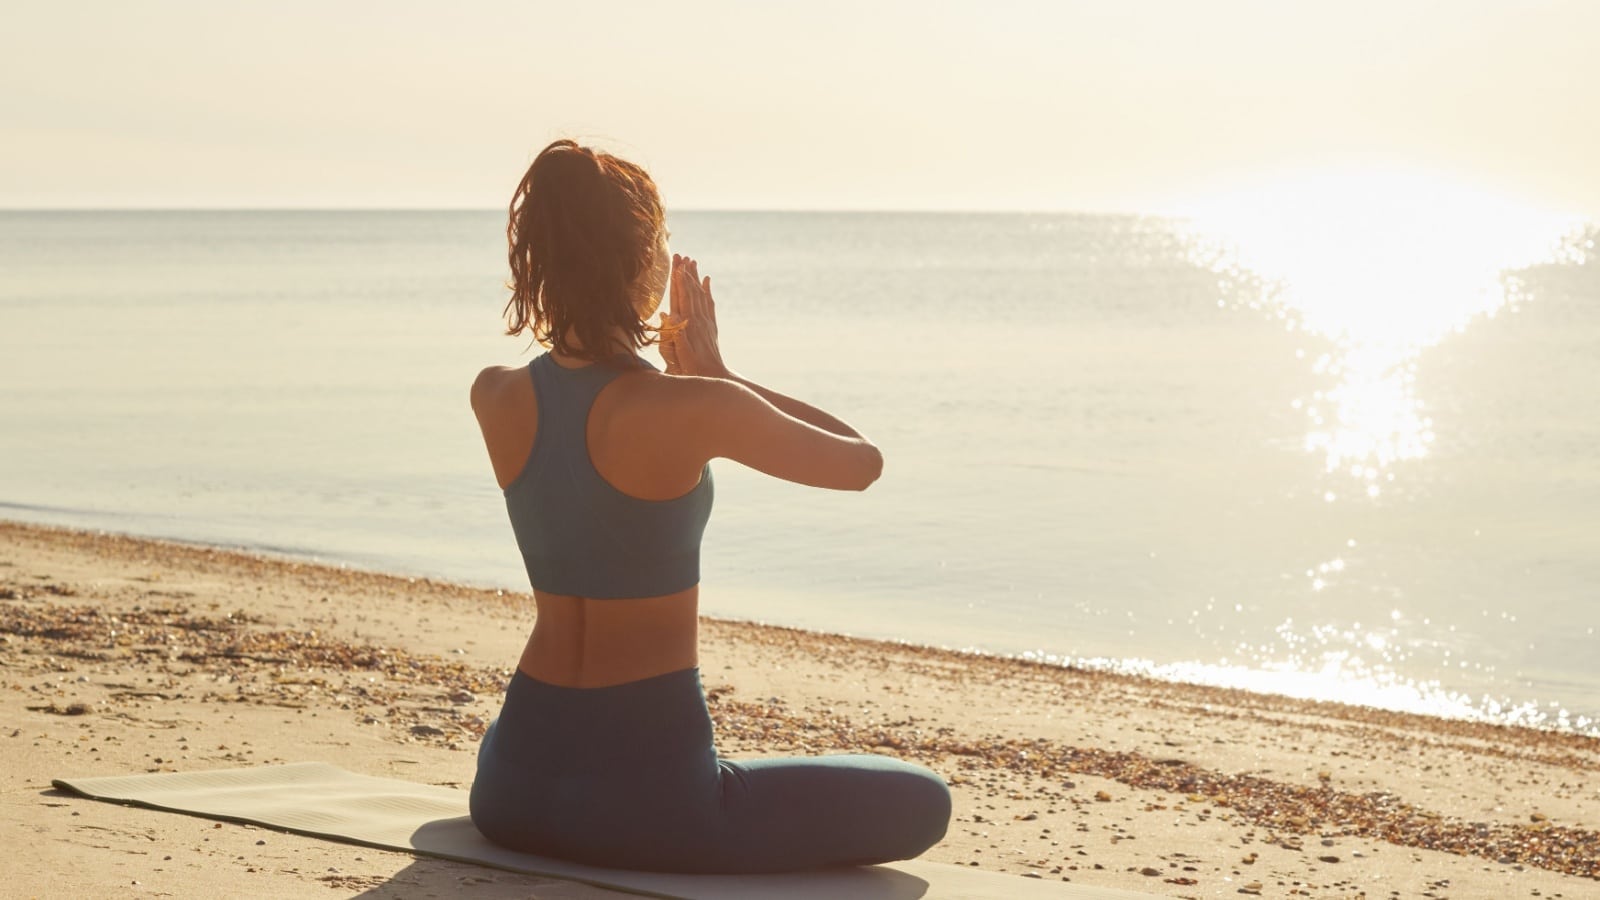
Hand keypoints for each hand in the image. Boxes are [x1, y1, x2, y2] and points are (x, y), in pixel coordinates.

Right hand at [662, 253, 729, 378]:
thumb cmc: (693, 368)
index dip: (680, 282)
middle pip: (692, 291)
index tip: (677, 266)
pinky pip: (709, 304)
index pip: (684, 298)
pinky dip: (707, 290)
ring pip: (700, 294)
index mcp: (689, 324)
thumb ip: (676, 334)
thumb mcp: (681, 354)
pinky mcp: (711, 326)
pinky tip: (706, 280)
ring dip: (696, 277)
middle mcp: (699, 320)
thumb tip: (669, 314)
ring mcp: (706, 321)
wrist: (714, 376)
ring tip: (693, 262)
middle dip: (686, 274)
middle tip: (683, 256)